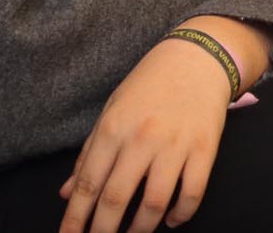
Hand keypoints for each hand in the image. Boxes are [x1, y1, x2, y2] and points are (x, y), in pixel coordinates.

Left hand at [58, 29, 235, 232]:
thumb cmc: (149, 85)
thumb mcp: (111, 111)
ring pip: (155, 203)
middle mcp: (142, 138)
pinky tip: (172, 221)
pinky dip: (181, 214)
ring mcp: (176, 144)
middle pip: (116, 199)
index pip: (88, 183)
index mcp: (114, 127)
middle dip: (103, 232)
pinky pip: (192, 193)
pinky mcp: (205, 148)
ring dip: (141, 229)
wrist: (197, 58)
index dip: (76, 218)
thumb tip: (67, 194)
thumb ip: (88, 154)